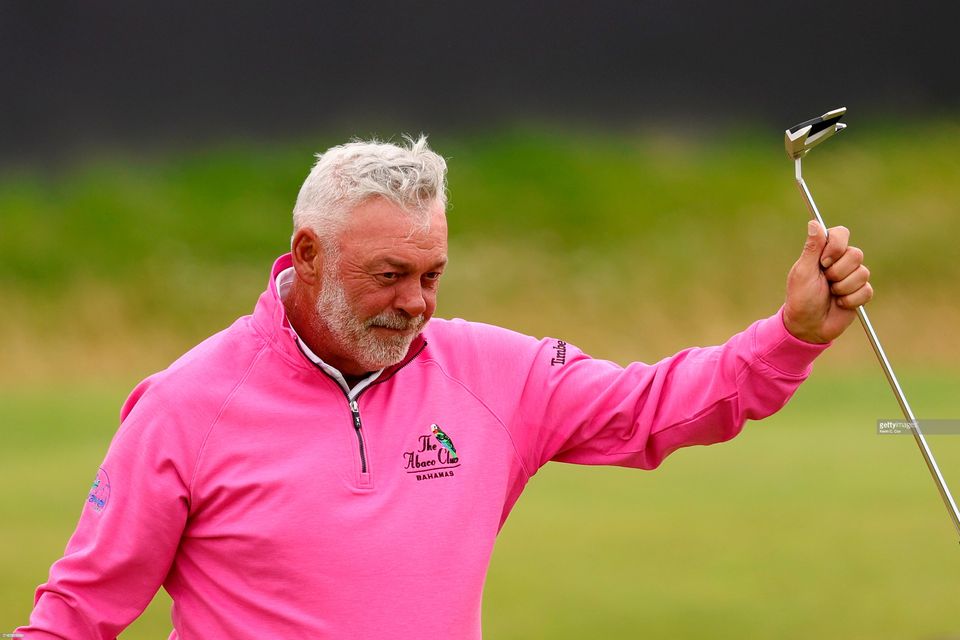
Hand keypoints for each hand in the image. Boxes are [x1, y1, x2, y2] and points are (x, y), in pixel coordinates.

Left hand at [783, 220, 873, 343]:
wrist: (808, 326)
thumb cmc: (801, 298)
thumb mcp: (803, 272)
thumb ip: (812, 248)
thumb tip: (814, 222)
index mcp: (824, 253)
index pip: (841, 233)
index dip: (836, 247)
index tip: (823, 262)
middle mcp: (840, 261)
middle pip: (856, 254)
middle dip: (838, 272)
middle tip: (825, 281)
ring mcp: (852, 277)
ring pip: (863, 273)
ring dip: (843, 288)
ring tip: (831, 294)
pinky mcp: (860, 293)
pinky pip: (866, 290)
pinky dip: (850, 300)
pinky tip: (839, 303)